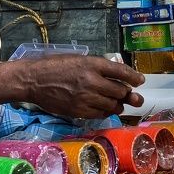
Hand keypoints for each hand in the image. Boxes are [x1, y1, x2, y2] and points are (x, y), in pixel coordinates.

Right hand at [21, 55, 144, 119]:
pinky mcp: (79, 110)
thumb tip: (114, 77)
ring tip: (118, 104)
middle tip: (131, 97)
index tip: (140, 81)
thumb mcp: (77, 59)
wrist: (33, 80)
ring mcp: (85, 97)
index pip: (120, 71)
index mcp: (92, 64)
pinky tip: (105, 109)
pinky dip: (106, 112)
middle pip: (120, 91)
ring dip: (118, 105)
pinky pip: (100, 114)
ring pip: (112, 105)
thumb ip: (95, 67)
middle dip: (128, 95)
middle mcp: (92, 80)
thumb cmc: (53, 66)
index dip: (133, 77)